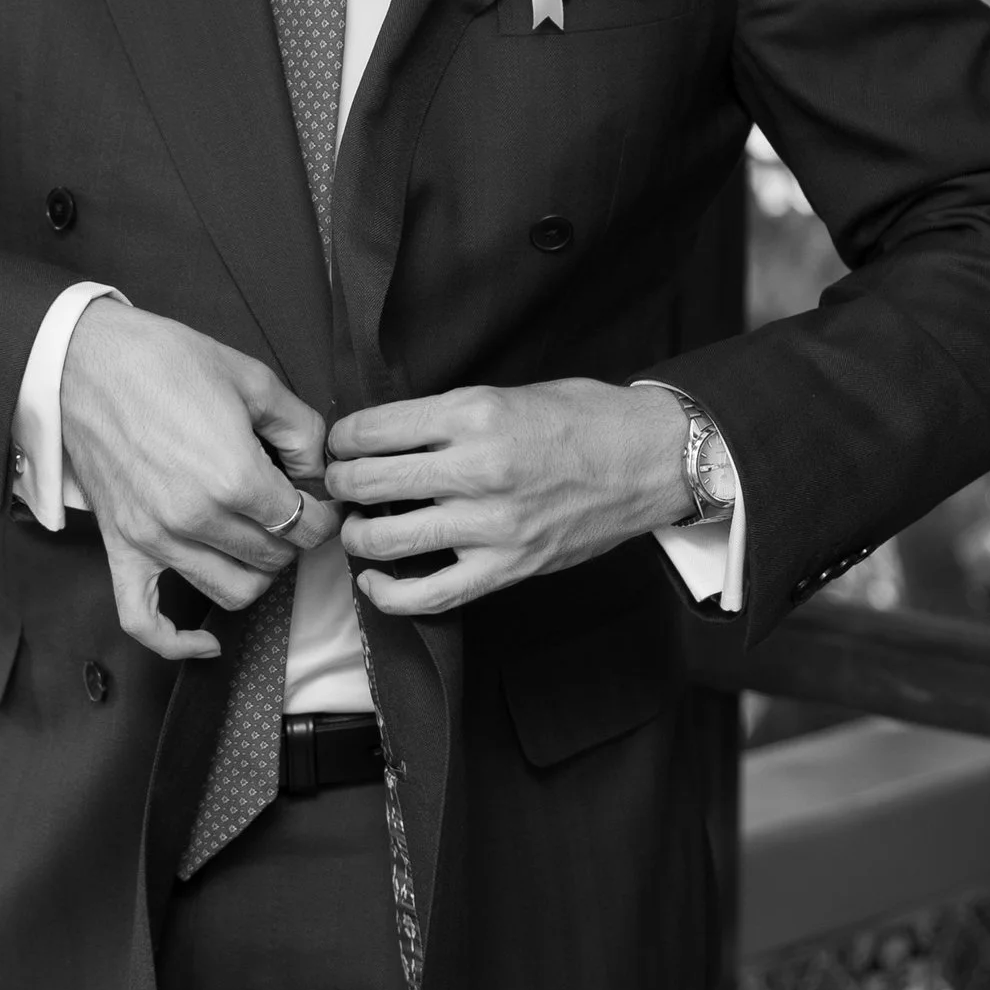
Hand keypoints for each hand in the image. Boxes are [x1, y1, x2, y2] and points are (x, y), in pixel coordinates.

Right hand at [62, 299, 337, 661]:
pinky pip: (145, 621)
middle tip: (288, 508)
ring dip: (255, 573)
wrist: (86, 360)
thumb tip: (319, 470)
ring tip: (255, 539)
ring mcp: (154, 540)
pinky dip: (177, 642)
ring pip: (231, 594)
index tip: (318, 499)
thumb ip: (301, 430)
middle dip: (292, 538)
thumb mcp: (253, 378)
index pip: (304, 525)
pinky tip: (206, 641)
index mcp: (234, 477)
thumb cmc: (165, 361)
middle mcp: (195, 519)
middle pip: (273, 560)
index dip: (322, 514)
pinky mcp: (120, 548)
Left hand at [327, 379, 693, 616]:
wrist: (650, 459)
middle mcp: (476, 468)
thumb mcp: (507, 393)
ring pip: (387, 539)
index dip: (341, 439)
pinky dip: (389, 594)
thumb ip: (447, 416)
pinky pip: (431, 595)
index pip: (372, 430)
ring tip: (358, 526)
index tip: (340, 446)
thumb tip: (386, 437)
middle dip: (340, 484)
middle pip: (368, 482)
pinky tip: (374, 581)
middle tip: (340, 485)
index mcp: (473, 414)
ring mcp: (491, 524)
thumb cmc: (583, 418)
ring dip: (356, 535)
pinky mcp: (508, 567)